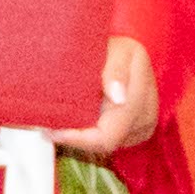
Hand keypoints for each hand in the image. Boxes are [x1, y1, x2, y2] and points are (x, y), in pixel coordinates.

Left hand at [53, 34, 160, 157]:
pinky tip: (78, 120)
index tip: (53, 130)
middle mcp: (145, 119)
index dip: (78, 139)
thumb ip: (116, 71)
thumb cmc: (120, 48)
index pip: (107, 136)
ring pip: (105, 145)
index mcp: (140, 99)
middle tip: (48, 126)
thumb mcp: (118, 49)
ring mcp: (143, 128)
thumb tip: (117, 97)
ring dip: (82, 136)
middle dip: (75, 138)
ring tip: (61, 120)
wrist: (132, 53)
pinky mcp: (136, 132)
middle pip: (104, 145)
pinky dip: (91, 133)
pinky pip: (110, 140)